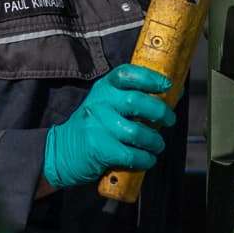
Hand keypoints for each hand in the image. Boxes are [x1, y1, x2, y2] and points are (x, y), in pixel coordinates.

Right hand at [43, 64, 175, 187]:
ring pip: (137, 132)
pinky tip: (147, 159)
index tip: (166, 84)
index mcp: (104, 88)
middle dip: (160, 112)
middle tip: (169, 120)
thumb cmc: (93, 128)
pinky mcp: (98, 148)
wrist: (60, 152)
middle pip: (137, 102)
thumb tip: (174, 93)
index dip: (150, 77)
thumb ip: (133, 99)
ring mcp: (97, 126)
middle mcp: (100, 103)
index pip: (127, 74)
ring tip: (157, 145)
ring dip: (155, 141)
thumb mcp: (107, 105)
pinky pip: (131, 154)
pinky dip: (145, 159)